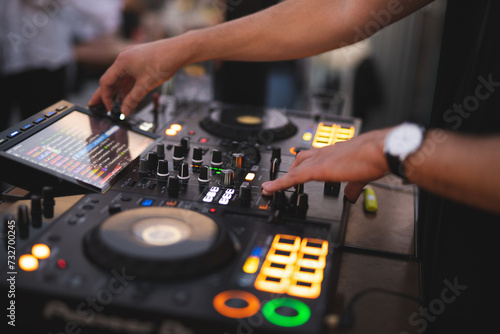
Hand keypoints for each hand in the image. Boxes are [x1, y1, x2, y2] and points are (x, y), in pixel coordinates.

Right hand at [88, 37, 188, 115]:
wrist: (179, 50)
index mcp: (122, 62)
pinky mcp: (139, 61)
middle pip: (110, 79)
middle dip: (104, 94)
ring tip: (114, 105)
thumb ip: (133, 99)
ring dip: (117, 92)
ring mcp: (131, 59)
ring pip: (120, 78)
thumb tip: (124, 111)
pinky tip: (125, 96)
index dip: (105, 97)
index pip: (106, 82)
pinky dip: (126, 86)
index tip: (110, 109)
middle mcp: (124, 59)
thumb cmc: (164, 61)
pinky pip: (129, 76)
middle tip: (95, 105)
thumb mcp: (146, 85)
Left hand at [261, 128, 390, 201]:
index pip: (313, 157)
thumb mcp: (361, 175)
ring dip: (283, 178)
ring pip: (295, 167)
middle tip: (282, 181)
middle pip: (300, 159)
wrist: (380, 150)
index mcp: (335, 152)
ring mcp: (320, 159)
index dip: (302, 165)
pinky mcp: (318, 169)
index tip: (295, 172)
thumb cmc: (376, 158)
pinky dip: (280, 183)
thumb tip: (351, 195)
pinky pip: (293, 177)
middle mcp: (325, 153)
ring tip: (271, 188)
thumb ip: (353, 186)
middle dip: (291, 171)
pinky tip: (271, 189)